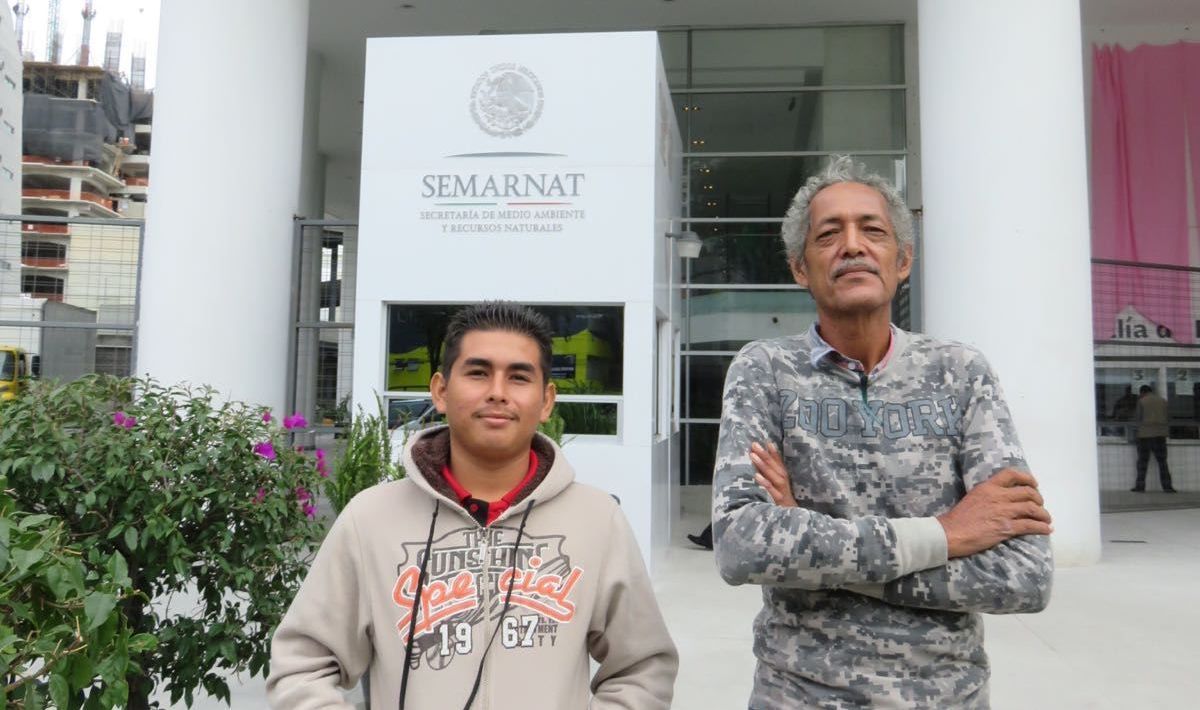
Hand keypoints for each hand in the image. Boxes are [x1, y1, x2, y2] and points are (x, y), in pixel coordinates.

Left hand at [750, 442, 795, 507]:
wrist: (793, 523)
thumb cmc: (783, 506)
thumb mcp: (779, 492)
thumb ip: (772, 479)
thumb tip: (760, 467)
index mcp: (785, 481)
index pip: (780, 465)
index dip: (775, 454)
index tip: (768, 442)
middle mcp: (784, 485)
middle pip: (775, 468)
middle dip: (765, 455)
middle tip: (754, 444)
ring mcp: (782, 493)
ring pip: (774, 477)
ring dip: (764, 465)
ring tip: (753, 455)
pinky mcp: (779, 503)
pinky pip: (771, 492)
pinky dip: (765, 483)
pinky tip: (756, 476)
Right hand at [937, 468, 1052, 557]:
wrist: (951, 533)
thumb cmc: (958, 518)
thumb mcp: (973, 497)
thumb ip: (988, 495)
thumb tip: (1002, 498)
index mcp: (988, 487)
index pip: (1011, 474)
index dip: (1027, 478)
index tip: (1034, 484)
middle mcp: (998, 496)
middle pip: (1027, 493)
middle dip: (1039, 499)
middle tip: (1040, 505)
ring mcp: (1004, 512)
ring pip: (1032, 509)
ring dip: (1043, 514)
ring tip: (1046, 519)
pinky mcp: (1007, 528)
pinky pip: (1030, 525)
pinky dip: (1041, 527)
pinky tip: (1046, 529)